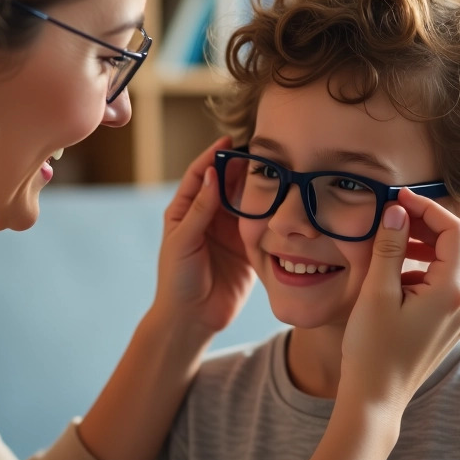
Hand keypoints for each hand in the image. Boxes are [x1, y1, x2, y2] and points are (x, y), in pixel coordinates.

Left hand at [151, 136, 255, 337]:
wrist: (192, 320)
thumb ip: (200, 210)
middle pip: (226, 184)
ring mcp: (229, 233)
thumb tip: (213, 175)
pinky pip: (259, 226)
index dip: (214, 156)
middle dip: (241, 166)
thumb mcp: (183, 241)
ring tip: (275, 168)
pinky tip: (283, 200)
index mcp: (185, 212)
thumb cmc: (177, 280)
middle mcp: (208, 218)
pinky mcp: (247, 250)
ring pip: (245, 202)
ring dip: (257, 186)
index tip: (230, 140)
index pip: (201, 176)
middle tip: (261, 150)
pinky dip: (269, 213)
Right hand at [338, 187, 459, 429]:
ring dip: (425, 247)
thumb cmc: (373, 349)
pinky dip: (424, 269)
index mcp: (453, 291)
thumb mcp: (377, 292)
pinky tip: (394, 273)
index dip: (427, 208)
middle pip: (457, 245)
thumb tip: (396, 211)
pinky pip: (445, 284)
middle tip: (393, 217)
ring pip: (452, 264)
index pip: (453, 231)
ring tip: (391, 243)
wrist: (376, 398)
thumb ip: (390, 247)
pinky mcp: (450, 324)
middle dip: (427, 225)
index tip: (398, 199)